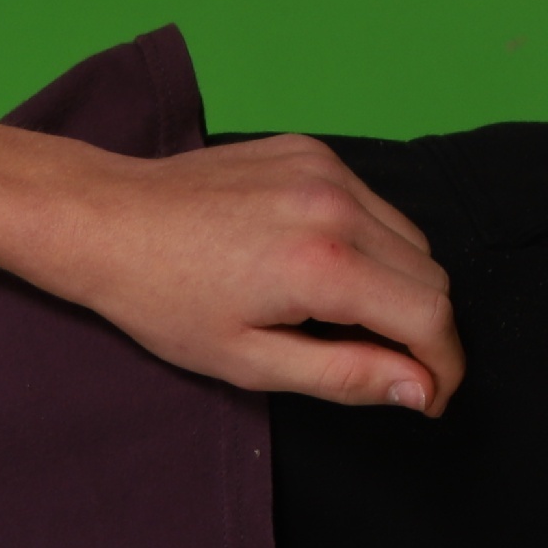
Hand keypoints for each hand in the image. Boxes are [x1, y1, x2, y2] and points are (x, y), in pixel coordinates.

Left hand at [28, 134, 467, 415]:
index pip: (431, 317)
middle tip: (382, 365)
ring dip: (398, 284)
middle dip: (422, 330)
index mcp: (324, 265)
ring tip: (338, 318)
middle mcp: (337, 206)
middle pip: (431, 277)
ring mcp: (326, 169)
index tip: (428, 398)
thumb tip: (420, 388)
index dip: (442, 366)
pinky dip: (368, 241)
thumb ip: (345, 375)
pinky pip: (373, 204)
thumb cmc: (163, 298)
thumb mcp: (249, 361)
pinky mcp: (311, 150)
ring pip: (410, 238)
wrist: (105, 220)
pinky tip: (315, 266)